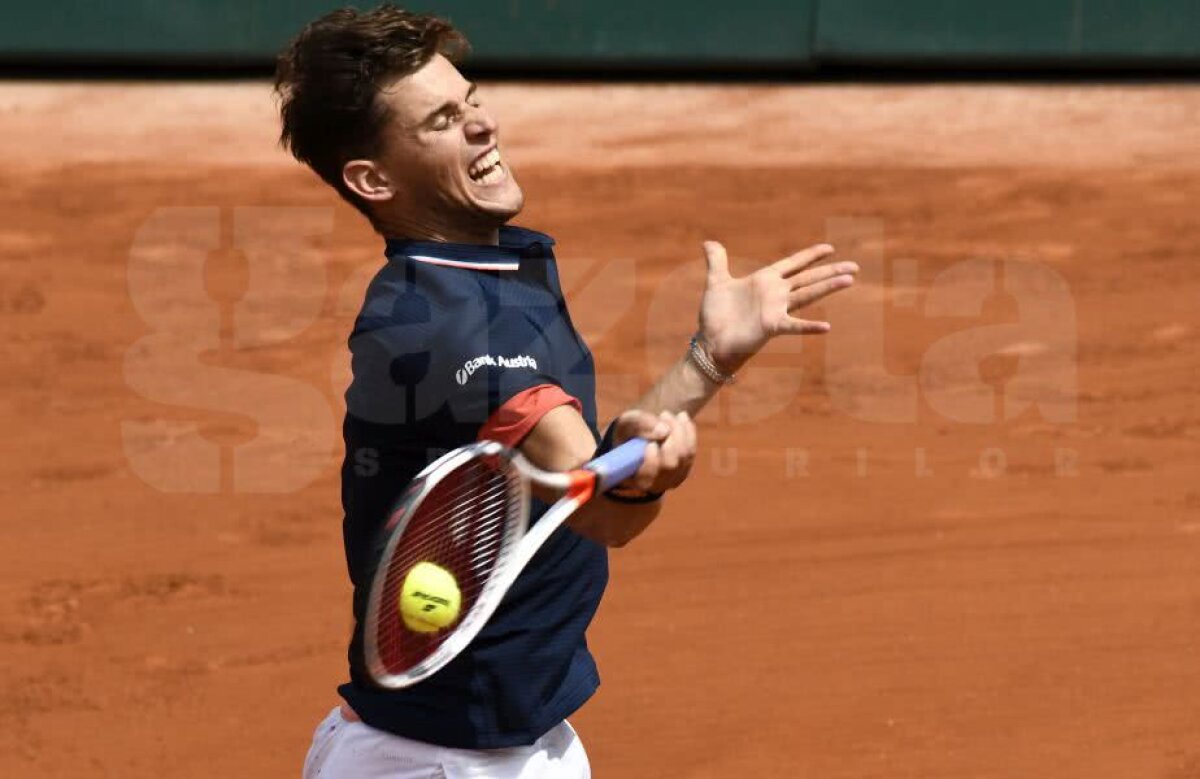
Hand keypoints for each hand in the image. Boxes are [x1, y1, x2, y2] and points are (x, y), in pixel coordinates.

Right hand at [610, 409, 695, 493]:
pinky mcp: (684, 469)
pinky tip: (681, 417)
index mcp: (635, 478)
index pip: (648, 475)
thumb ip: (642, 425)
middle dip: (671, 436)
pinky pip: (691, 450)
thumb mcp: (628, 424)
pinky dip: (688, 431)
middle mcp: (656, 484)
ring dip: (680, 430)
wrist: (636, 438)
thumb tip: (664, 431)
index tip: (650, 444)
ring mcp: (672, 478)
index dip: (652, 461)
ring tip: (668, 414)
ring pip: (684, 456)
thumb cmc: (628, 433)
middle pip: (671, 464)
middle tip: (663, 414)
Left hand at [698, 241, 857, 372]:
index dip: (810, 256)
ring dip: (827, 287)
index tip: (830, 248)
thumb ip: (717, 261)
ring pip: (807, 295)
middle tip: (854, 266)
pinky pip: (794, 325)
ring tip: (849, 280)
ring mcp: (775, 310)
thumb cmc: (715, 315)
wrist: (710, 341)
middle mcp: (775, 293)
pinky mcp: (771, 326)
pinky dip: (809, 326)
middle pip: (808, 278)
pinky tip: (827, 326)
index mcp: (765, 280)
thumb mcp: (716, 281)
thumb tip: (708, 242)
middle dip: (830, 271)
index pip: (793, 264)